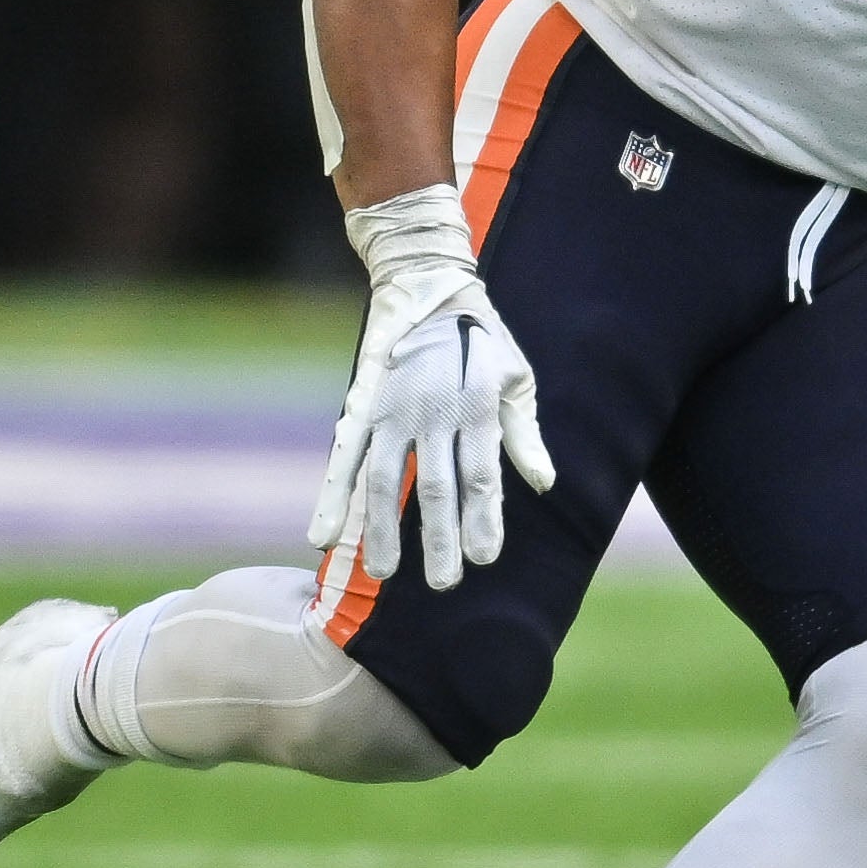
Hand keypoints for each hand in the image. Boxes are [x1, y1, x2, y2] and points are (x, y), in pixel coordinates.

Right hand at [311, 185, 555, 597]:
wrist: (428, 283)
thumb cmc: (482, 336)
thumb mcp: (517, 378)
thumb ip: (524, 433)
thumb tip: (543, 485)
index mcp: (477, 407)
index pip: (482, 475)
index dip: (483, 519)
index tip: (485, 559)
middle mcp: (434, 412)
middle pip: (436, 486)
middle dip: (439, 539)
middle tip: (444, 585)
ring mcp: (393, 409)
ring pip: (385, 479)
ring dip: (381, 529)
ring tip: (382, 574)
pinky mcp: (362, 405)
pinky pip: (344, 457)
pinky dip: (332, 496)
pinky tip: (323, 534)